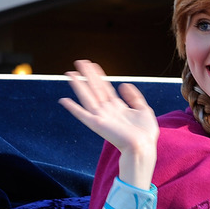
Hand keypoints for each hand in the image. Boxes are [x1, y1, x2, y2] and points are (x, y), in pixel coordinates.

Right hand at [59, 60, 158, 187]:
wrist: (143, 147)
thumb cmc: (145, 133)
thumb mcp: (143, 110)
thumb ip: (134, 97)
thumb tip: (123, 84)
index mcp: (118, 107)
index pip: (105, 88)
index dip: (99, 76)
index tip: (93, 65)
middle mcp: (107, 110)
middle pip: (95, 89)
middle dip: (87, 75)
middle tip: (79, 61)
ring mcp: (101, 117)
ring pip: (87, 96)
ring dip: (79, 85)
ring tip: (71, 73)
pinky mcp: (97, 124)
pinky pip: (82, 115)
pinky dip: (73, 108)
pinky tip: (64, 100)